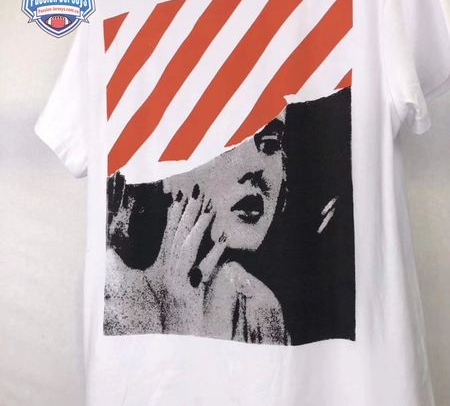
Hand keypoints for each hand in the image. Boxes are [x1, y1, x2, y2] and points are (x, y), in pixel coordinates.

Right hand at [143, 184, 226, 334]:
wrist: (172, 345)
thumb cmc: (173, 317)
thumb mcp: (170, 290)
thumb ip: (177, 270)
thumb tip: (183, 252)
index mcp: (161, 268)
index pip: (167, 236)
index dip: (174, 215)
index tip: (181, 195)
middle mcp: (166, 273)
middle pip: (177, 237)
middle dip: (187, 213)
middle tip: (197, 192)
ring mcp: (176, 282)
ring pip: (187, 248)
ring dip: (199, 227)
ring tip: (209, 208)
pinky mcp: (189, 294)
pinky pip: (203, 269)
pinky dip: (214, 253)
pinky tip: (225, 239)